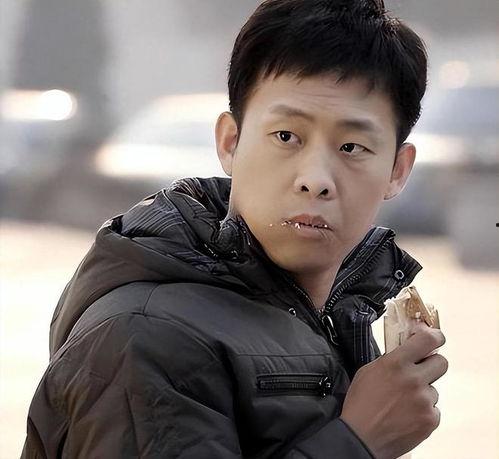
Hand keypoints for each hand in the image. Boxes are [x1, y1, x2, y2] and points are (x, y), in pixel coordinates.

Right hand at [339, 321, 447, 458]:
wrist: (362, 437)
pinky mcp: (430, 419)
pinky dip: (423, 411)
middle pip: (441, 362)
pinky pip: (433, 408)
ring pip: (434, 389)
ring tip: (403, 402)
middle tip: (420, 372)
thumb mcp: (368, 371)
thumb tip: (406, 350)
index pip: (428, 340)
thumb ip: (390, 359)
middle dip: (432, 365)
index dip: (435, 336)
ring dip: (423, 392)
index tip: (435, 338)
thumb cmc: (361, 404)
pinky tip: (407, 414)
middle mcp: (413, 379)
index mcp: (396, 363)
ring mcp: (424, 400)